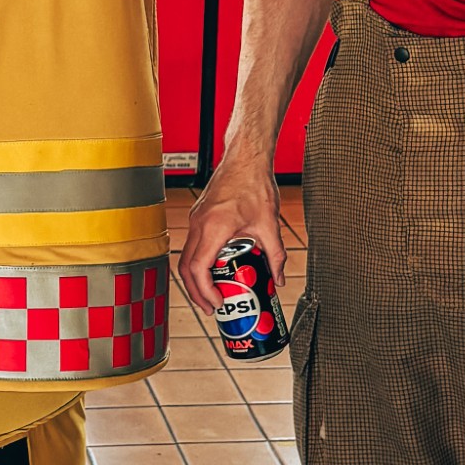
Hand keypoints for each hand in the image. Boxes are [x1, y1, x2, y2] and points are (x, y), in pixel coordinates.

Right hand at [178, 152, 285, 319]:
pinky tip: (215, 269)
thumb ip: (275, 255)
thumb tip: (278, 277)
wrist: (245, 158)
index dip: (205, 291)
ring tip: (212, 293)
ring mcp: (196, 219)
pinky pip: (192, 245)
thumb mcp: (269, 224)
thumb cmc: (254, 183)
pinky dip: (199, 262)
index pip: (199, 268)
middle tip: (212, 306)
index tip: (218, 302)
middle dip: (196, 292)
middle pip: (186, 268)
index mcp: (214, 227)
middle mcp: (199, 224)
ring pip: (186, 257)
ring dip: (196, 279)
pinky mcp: (198, 216)